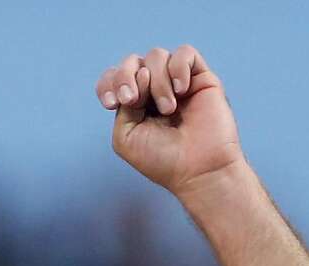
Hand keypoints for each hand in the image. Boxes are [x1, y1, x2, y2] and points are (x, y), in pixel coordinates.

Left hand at [95, 46, 243, 199]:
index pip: (114, 78)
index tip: (111, 103)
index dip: (109, 83)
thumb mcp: (126, 137)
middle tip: (133, 100)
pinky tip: (181, 90)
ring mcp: (176, 81)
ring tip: (168, 109)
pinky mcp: (200, 77)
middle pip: (131, 61)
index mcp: (134, 104)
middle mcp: (154, 89)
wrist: (198, 170)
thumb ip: (122, 105)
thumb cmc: (163, 160)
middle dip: (126, 77)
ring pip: (156, 56)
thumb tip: (142, 73)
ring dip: (157, 83)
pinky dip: (178, 68)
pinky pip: (185, 52)